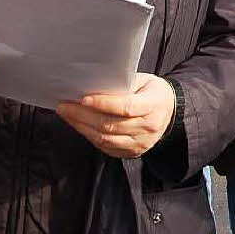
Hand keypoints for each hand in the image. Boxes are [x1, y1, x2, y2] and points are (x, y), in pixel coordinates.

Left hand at [56, 73, 175, 158]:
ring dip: (81, 127)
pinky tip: (79, 125)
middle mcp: (148, 127)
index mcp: (154, 105)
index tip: (83, 98)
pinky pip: (105, 146)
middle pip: (110, 125)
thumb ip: (124, 84)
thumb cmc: (152, 92)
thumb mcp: (144, 81)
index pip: (126, 107)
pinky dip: (89, 136)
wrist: (169, 111)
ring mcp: (140, 143)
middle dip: (83, 115)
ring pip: (105, 138)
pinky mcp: (132, 152)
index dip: (103, 104)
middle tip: (64, 106)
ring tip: (67, 115)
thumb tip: (93, 85)